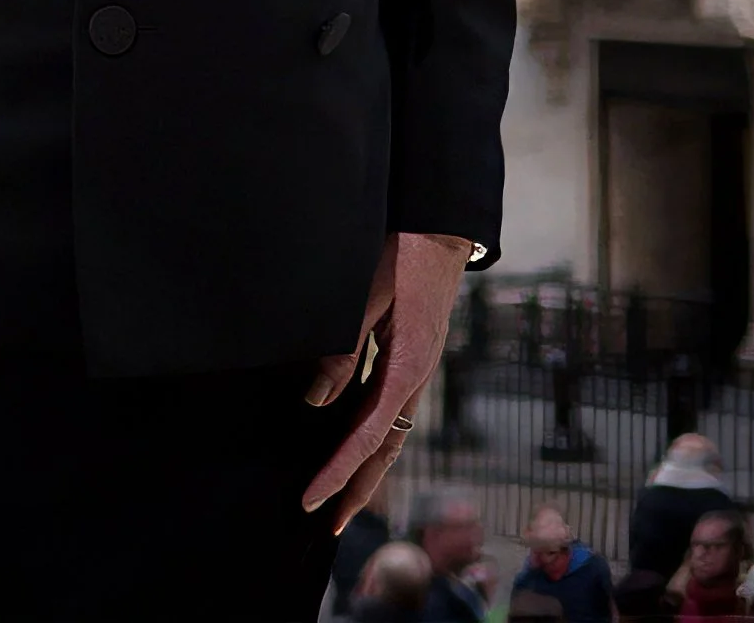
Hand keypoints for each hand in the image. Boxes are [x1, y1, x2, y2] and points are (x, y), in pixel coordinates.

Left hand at [302, 230, 469, 529]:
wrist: (440, 230)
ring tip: (340, 498)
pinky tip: (353, 443)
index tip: (313, 496)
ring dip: (366, 468)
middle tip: (329, 522)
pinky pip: (392, 410)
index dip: (339, 470)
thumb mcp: (367, 295)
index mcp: (409, 366)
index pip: (369, 435)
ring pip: (392, 434)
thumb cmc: (403, 255)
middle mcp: (417, 378)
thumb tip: (317, 401)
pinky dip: (372, 436)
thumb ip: (344, 349)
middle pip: (387, 449)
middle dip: (358, 488)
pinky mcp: (412, 360)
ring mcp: (417, 371)